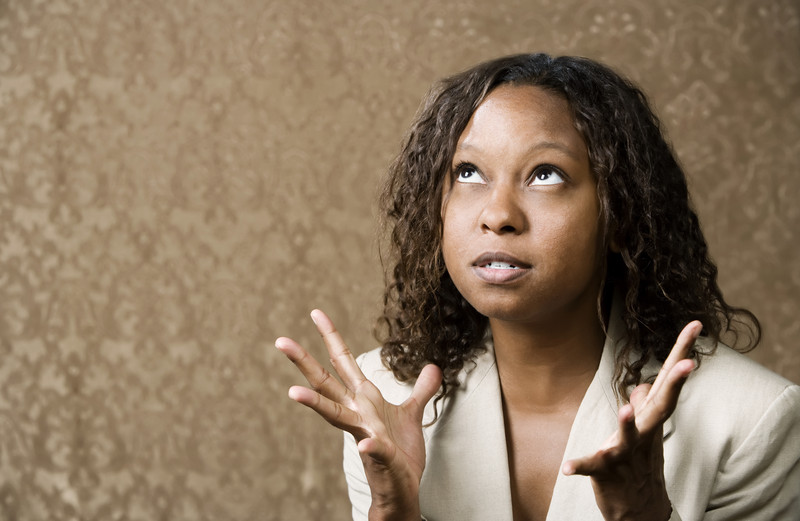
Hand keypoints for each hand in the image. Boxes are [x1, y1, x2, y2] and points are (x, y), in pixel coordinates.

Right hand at [275, 309, 441, 520]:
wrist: (402, 489)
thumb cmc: (400, 452)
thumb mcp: (412, 414)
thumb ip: (420, 390)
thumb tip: (433, 366)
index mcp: (364, 399)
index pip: (343, 362)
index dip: (331, 337)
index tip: (316, 313)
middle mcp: (357, 413)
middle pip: (326, 383)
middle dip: (303, 362)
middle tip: (280, 341)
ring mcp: (364, 434)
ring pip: (335, 415)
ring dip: (314, 403)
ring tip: (292, 392)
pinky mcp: (380, 456)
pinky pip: (375, 448)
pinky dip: (371, 446)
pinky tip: (366, 443)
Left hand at [562, 321, 701, 520]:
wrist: (637, 509)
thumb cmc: (638, 462)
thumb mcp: (644, 430)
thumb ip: (645, 405)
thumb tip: (643, 385)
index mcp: (652, 419)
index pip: (669, 382)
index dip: (682, 352)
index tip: (696, 325)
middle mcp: (644, 434)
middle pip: (662, 406)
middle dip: (675, 384)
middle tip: (690, 363)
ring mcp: (625, 453)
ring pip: (628, 437)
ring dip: (628, 425)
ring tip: (625, 410)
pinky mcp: (605, 471)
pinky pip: (591, 467)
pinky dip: (579, 466)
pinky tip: (566, 467)